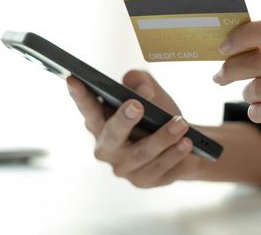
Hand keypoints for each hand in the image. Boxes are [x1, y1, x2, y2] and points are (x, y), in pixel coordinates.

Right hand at [66, 70, 201, 187]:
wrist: (183, 141)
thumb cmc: (157, 113)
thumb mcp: (148, 90)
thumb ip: (139, 81)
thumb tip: (142, 90)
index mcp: (99, 121)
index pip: (87, 107)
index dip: (79, 94)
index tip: (73, 78)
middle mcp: (106, 147)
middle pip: (112, 135)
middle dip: (123, 120)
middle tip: (136, 105)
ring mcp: (123, 167)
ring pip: (141, 153)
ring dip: (162, 137)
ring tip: (181, 123)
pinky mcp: (144, 181)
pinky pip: (159, 168)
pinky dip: (174, 154)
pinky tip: (186, 143)